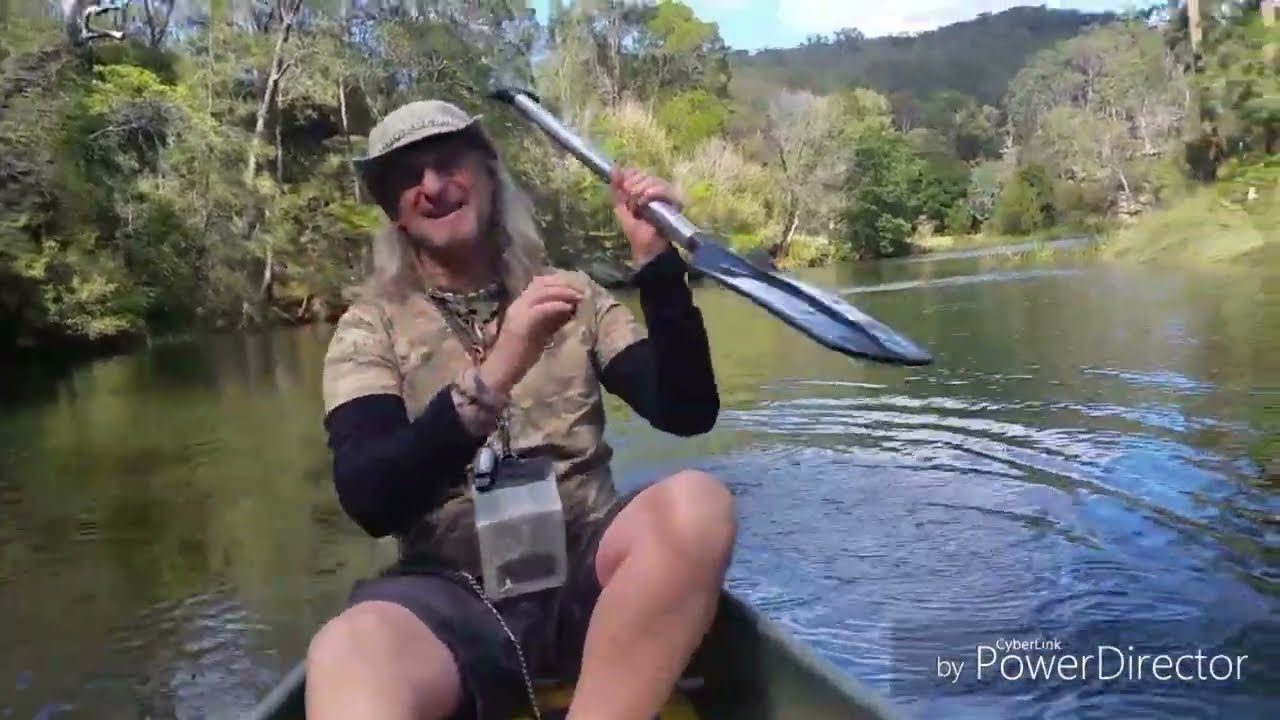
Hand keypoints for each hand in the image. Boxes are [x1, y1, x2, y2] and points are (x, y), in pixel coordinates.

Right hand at [480, 275, 583, 393]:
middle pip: (541, 283)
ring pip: (542, 292)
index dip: (559, 283)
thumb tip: (570, 308)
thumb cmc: (520, 356)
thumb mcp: (539, 332)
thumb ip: (551, 319)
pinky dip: (557, 306)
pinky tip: (569, 308)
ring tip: (579, 297)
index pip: (539, 284)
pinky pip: (542, 309)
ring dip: (563, 292)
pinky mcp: (522, 323)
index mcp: (519, 305)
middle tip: (582, 291)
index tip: (576, 287)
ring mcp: (518, 312)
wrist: (501, 371)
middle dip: (564, 284)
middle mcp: (517, 304)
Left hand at [610, 167, 680, 266]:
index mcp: (641, 190)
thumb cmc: (636, 231)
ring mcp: (665, 195)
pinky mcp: (674, 201)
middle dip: (633, 185)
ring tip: (638, 204)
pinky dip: (654, 192)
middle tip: (630, 200)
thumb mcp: (621, 209)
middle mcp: (654, 189)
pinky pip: (664, 188)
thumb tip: (613, 168)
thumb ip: (616, 190)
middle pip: (644, 174)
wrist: (648, 247)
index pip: (636, 171)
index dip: (629, 175)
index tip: (623, 186)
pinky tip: (646, 201)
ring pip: (653, 179)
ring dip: (641, 189)